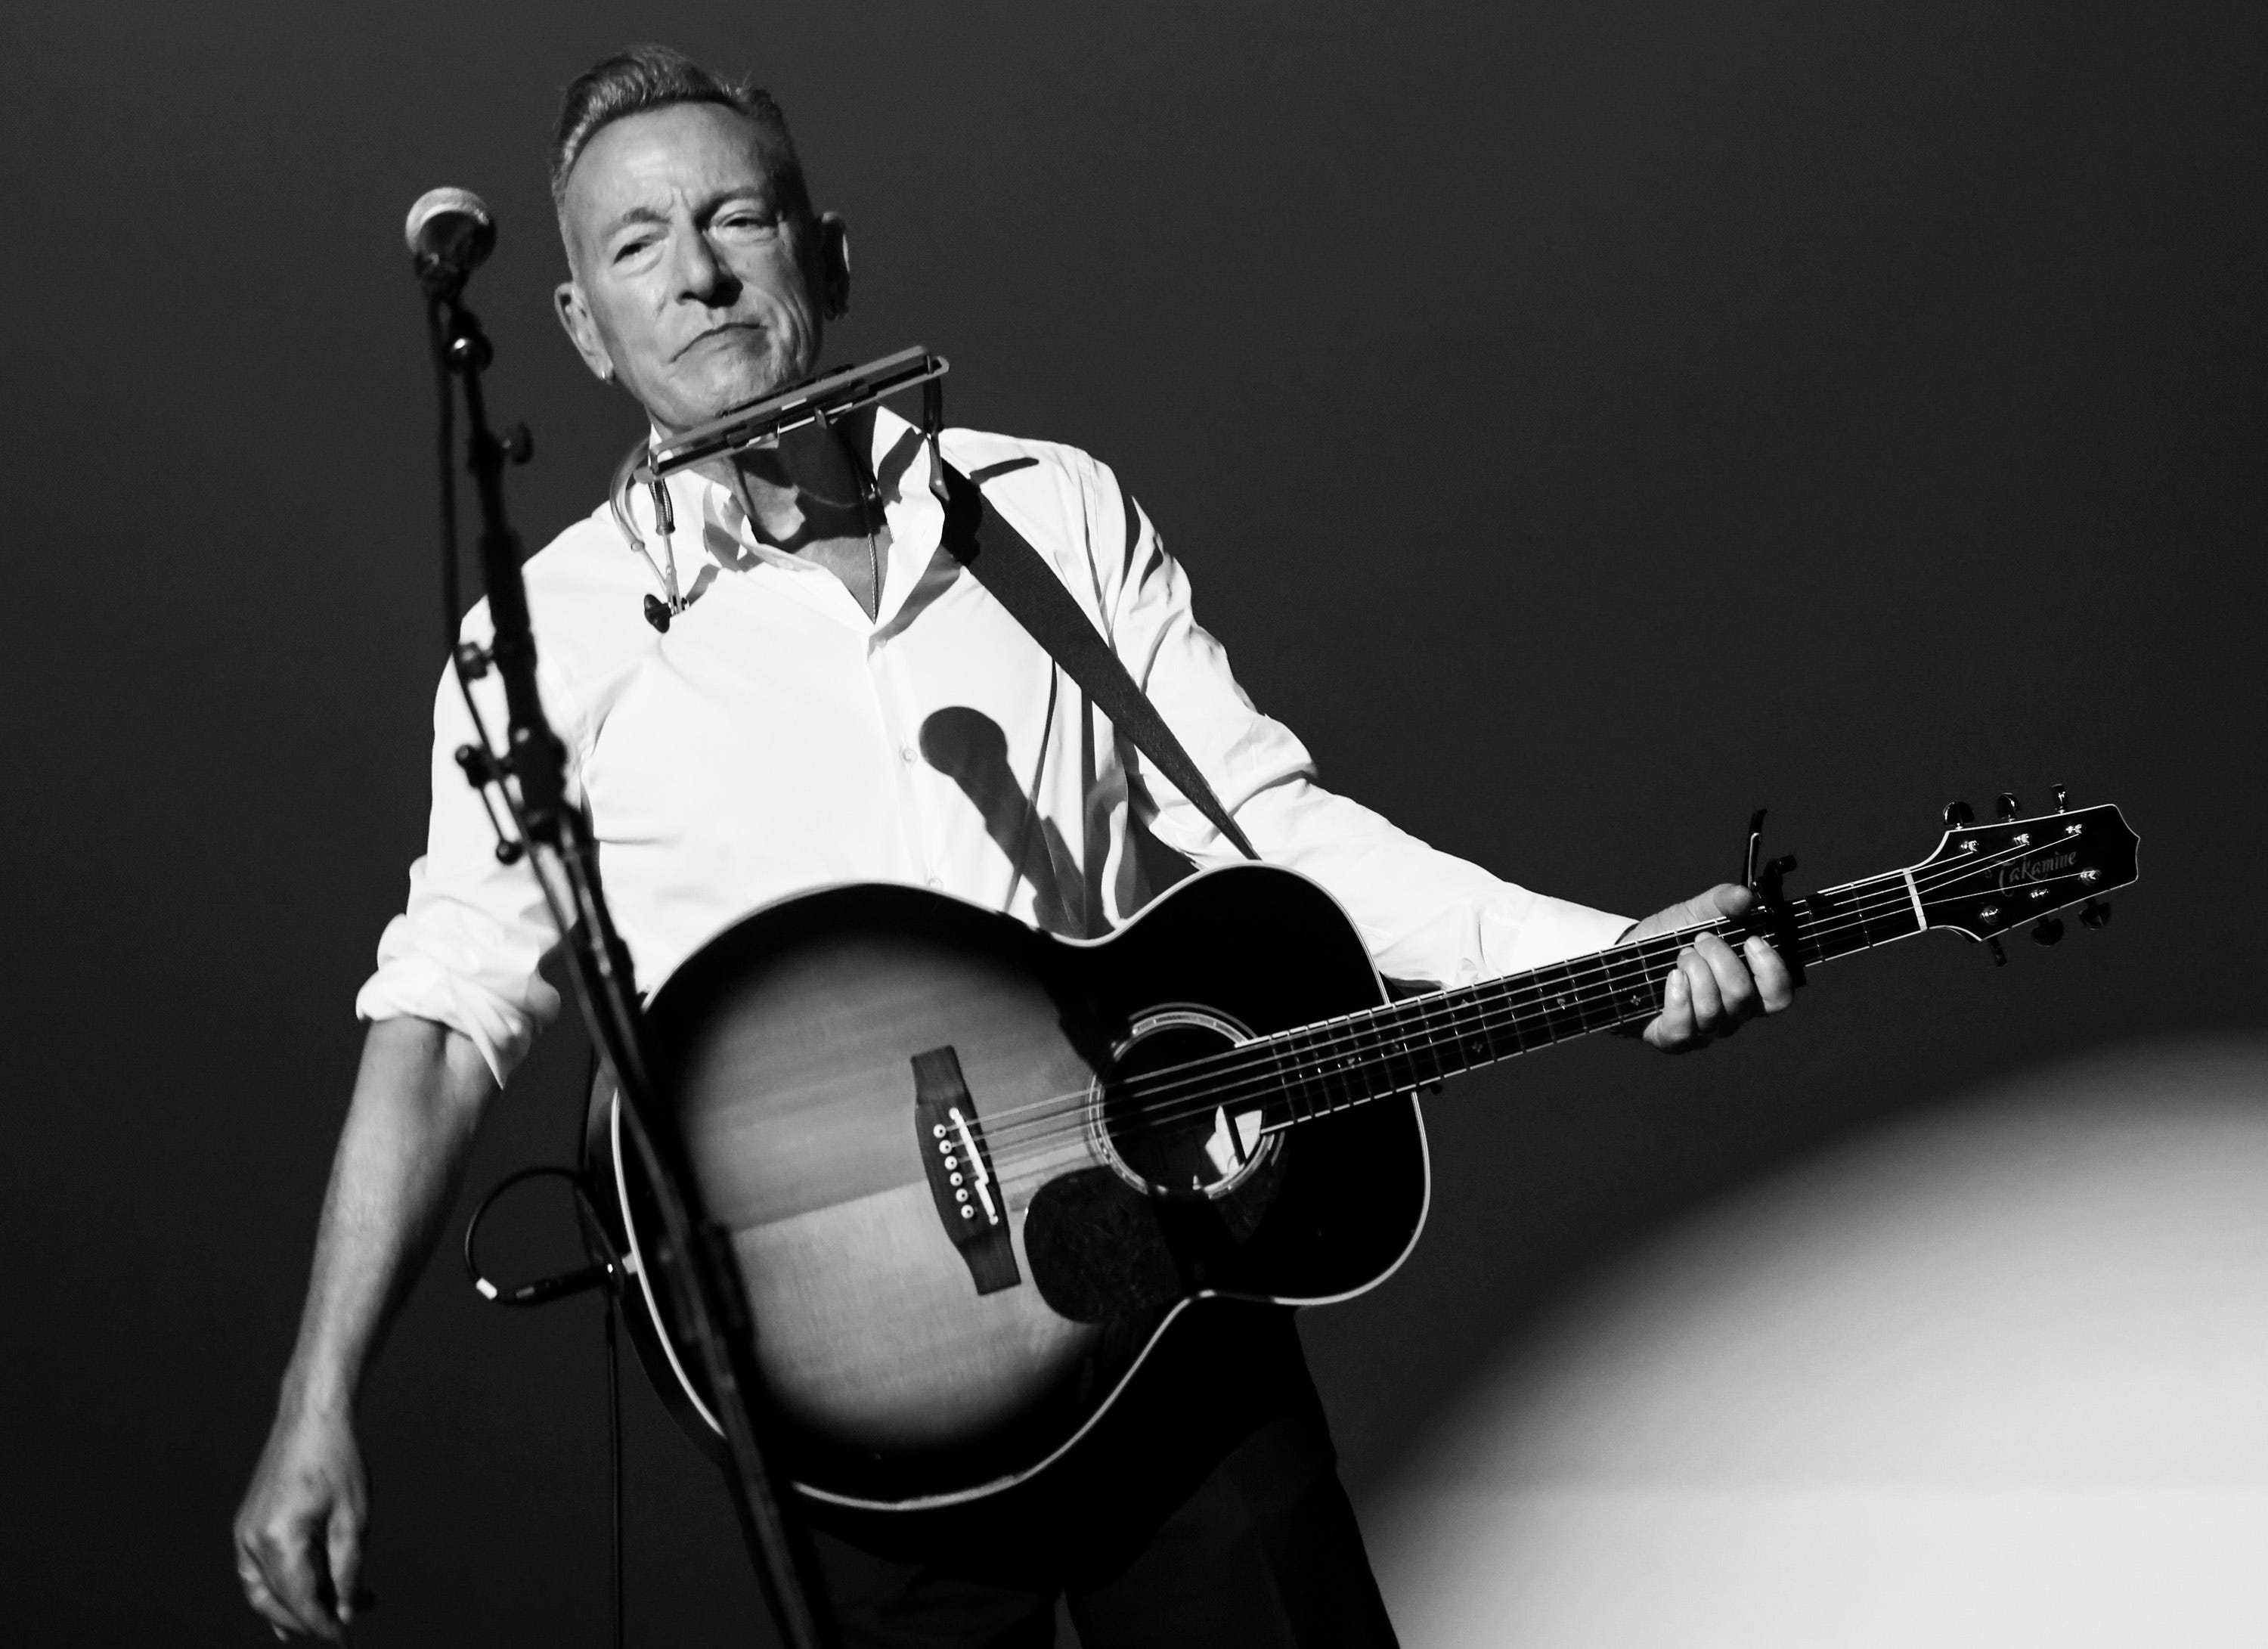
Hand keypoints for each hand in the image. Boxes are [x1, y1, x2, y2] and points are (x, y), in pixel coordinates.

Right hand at [234, 1397, 367, 1641]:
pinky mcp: (246, 1526)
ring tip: (328, 1621)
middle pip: (278, 1602)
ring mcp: (244, 1534)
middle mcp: (252, 1541)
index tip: (347, 1642)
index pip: (300, 1601)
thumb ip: (347, 1572)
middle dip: (312, 1619)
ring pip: (262, 1593)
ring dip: (294, 1609)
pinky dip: (276, 1592)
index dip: (325, 1626)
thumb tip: (344, 1614)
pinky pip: (256, 1574)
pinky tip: (297, 1601)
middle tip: (347, 1627)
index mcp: (279, 1540)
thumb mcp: (354, 1520)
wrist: (311, 1417)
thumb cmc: (339, 1462)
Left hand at [1618, 883, 1792, 1050]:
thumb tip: (1744, 897)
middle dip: (1720, 960)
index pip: (1778, 996)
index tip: (1751, 941)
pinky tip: (1672, 977)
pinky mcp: (1673, 1039)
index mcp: (1747, 987)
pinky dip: (1677, 998)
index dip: (1771, 970)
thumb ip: (1720, 902)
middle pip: (1742, 997)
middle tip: (1700, 940)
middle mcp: (1731, 1014)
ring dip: (1696, 973)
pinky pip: (1683, 1028)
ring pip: (1713, 1011)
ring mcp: (1703, 1030)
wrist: (1625, 960)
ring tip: (1681, 955)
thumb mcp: (1693, 914)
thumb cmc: (1667, 941)